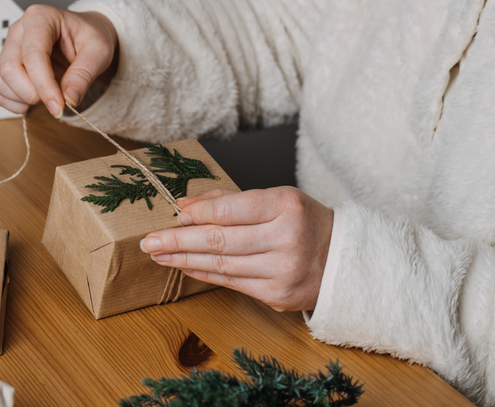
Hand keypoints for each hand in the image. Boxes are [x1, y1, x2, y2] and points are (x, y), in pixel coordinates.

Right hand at [0, 5, 117, 116]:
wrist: (85, 37)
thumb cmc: (89, 36)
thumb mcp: (98, 51)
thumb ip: (84, 74)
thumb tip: (69, 97)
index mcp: (41, 18)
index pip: (33, 53)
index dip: (44, 84)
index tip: (58, 105)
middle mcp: (19, 31)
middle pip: (9, 67)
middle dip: (31, 93)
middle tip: (56, 100)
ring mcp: (9, 48)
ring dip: (21, 98)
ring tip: (46, 96)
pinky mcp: (5, 65)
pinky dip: (12, 102)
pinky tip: (32, 100)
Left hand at [140, 187, 332, 311]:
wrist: (345, 260)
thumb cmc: (303, 222)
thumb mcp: (275, 199)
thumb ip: (229, 200)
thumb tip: (185, 204)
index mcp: (286, 206)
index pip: (230, 209)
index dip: (197, 213)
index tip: (173, 215)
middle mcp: (287, 238)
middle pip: (219, 240)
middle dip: (178, 240)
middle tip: (149, 241)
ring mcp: (283, 270)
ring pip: (221, 264)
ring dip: (183, 259)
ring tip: (159, 254)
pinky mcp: (278, 295)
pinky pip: (231, 283)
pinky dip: (203, 273)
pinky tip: (183, 266)